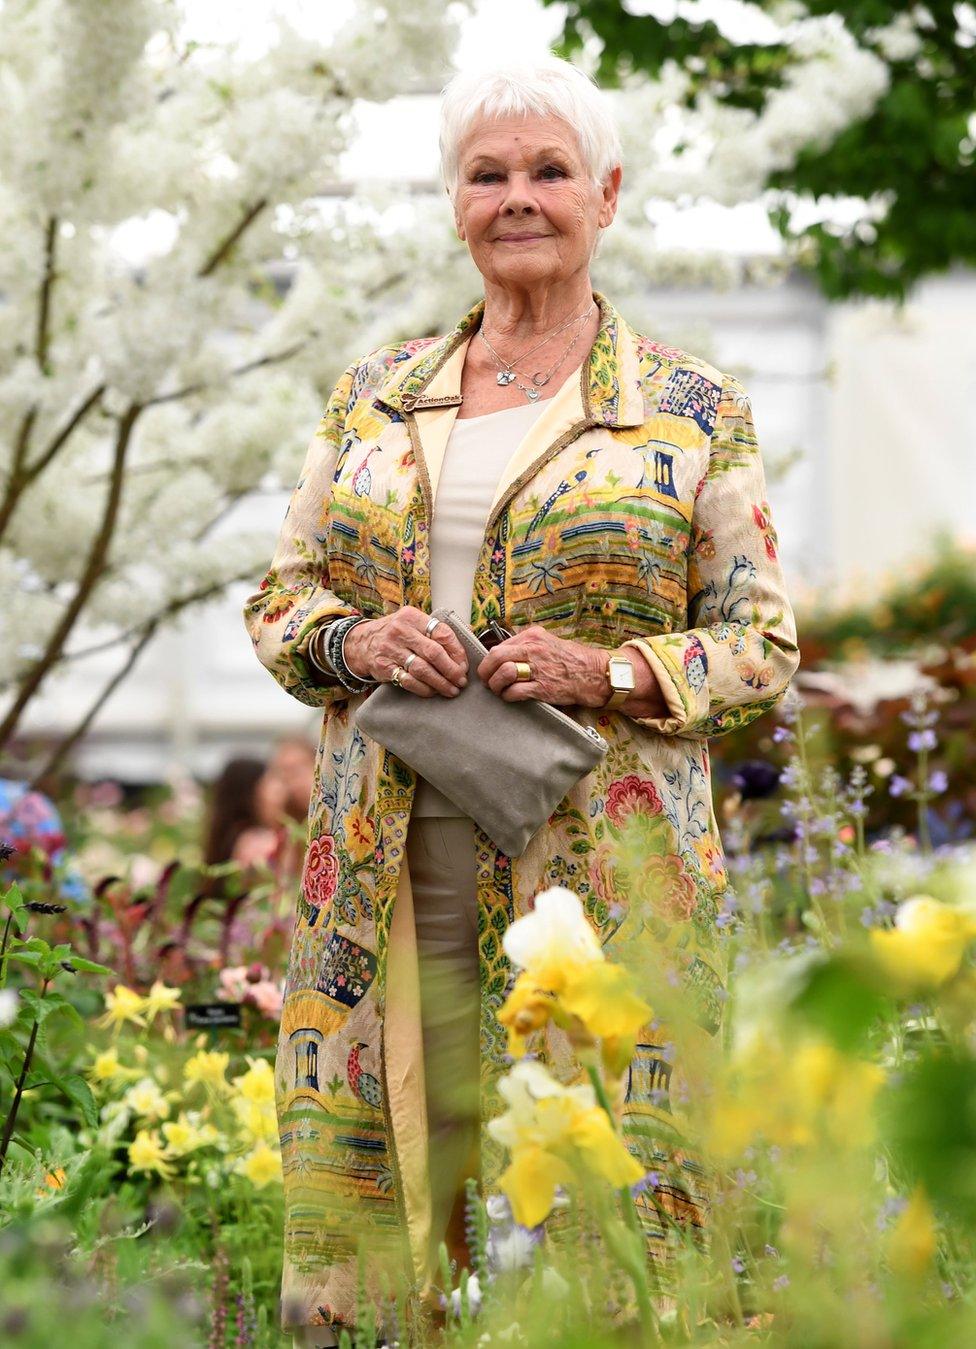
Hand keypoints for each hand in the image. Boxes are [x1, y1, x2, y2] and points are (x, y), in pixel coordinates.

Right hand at [343, 606, 468, 697]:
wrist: (360, 642)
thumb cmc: (394, 634)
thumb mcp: (412, 623)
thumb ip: (434, 630)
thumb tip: (466, 640)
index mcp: (412, 617)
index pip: (442, 634)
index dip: (457, 652)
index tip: (464, 665)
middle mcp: (401, 631)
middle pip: (434, 653)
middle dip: (451, 670)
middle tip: (461, 681)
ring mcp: (390, 649)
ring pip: (422, 669)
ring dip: (440, 683)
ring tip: (451, 690)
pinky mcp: (383, 667)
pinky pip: (408, 681)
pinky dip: (423, 689)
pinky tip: (432, 692)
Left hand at [477, 625, 609, 706]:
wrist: (594, 673)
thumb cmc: (570, 659)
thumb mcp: (547, 642)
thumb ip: (526, 646)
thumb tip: (503, 656)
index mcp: (532, 637)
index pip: (499, 646)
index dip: (489, 660)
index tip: (488, 668)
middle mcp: (533, 649)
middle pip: (496, 657)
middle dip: (486, 671)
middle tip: (486, 681)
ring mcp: (538, 669)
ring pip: (503, 674)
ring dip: (495, 685)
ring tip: (499, 690)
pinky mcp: (543, 687)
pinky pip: (515, 692)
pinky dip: (508, 696)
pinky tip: (510, 697)